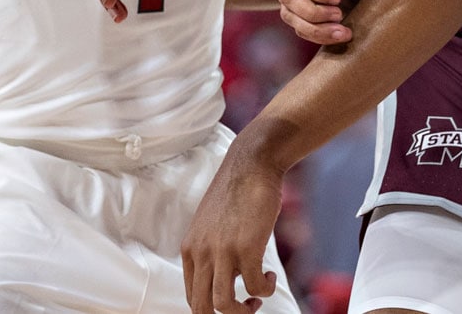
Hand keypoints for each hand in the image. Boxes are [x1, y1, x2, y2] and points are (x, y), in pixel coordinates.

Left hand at [182, 143, 280, 313]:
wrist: (252, 163)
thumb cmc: (239, 189)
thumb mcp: (214, 222)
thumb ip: (215, 247)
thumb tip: (234, 271)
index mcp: (190, 249)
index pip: (191, 295)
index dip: (211, 307)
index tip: (233, 299)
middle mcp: (201, 253)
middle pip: (201, 307)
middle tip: (245, 308)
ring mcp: (222, 252)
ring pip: (222, 305)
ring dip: (242, 310)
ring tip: (257, 299)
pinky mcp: (246, 247)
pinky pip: (254, 286)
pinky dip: (265, 289)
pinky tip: (270, 277)